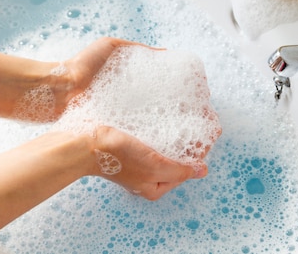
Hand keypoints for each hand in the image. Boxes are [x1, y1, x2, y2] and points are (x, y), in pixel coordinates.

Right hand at [87, 126, 208, 199]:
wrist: (85, 143)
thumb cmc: (118, 157)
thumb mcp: (154, 167)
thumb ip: (179, 170)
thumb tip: (202, 171)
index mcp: (156, 186)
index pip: (187, 167)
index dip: (201, 149)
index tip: (212, 129)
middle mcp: (149, 175)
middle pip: (179, 156)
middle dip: (192, 138)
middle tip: (206, 116)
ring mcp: (140, 160)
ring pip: (169, 145)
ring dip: (181, 130)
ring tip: (194, 112)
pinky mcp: (131, 145)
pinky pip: (155, 137)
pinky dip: (165, 127)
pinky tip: (172, 114)